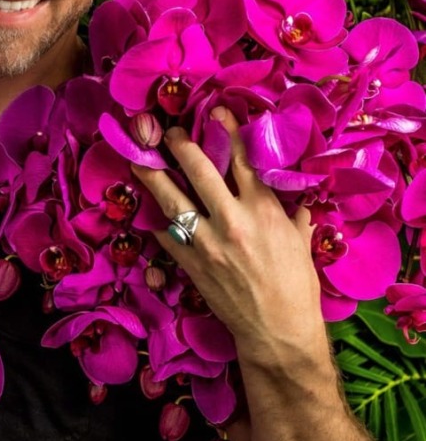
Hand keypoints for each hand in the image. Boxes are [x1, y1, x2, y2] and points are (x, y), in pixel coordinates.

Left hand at [132, 107, 326, 365]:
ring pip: (173, 200)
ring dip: (154, 176)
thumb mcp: (301, 242)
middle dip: (181, 145)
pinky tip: (145, 208)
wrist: (277, 331)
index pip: (243, 159)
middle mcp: (233, 220)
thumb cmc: (296, 287)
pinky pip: (167, 236)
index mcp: (264, 210)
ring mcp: (207, 243)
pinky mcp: (191, 264)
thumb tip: (294, 196)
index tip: (215, 110)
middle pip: (200, 171)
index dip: (227, 130)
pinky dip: (157, 221)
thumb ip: (292, 214)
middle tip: (168, 130)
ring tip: (138, 158)